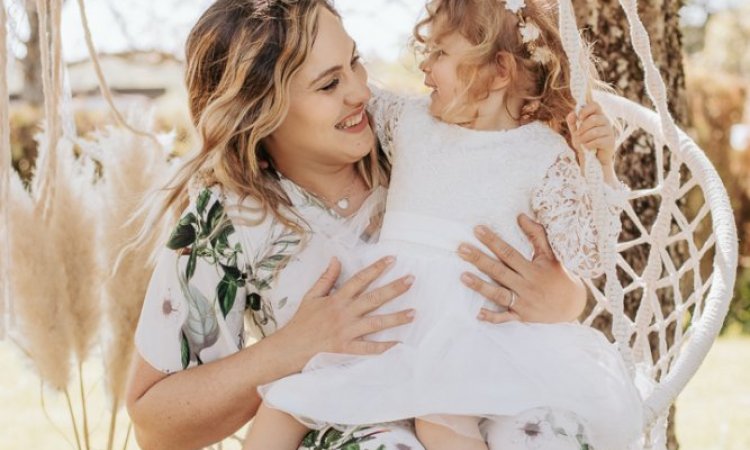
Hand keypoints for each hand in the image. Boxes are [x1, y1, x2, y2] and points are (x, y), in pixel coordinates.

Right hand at [274, 256, 414, 370]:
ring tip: (414, 313)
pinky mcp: (346, 348)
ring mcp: (346, 331)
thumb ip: (326, 278)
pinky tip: (398, 344)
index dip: (376, 268)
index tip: (392, 260)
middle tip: (411, 280)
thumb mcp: (311, 296)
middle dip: (394, 288)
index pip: (360, 279)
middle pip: (373, 298)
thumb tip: (336, 259)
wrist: (289, 348)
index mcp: (337, 299)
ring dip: (396, 318)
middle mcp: (344, 313)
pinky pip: (368, 348)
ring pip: (375, 322)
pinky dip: (383, 347)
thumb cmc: (302, 322)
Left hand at [457, 215, 586, 323]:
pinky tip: (477, 313)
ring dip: (480, 286)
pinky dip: (492, 317)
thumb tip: (520, 216)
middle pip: (499, 272)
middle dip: (479, 260)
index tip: (477, 230)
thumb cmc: (559, 275)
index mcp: (533, 270)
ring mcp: (524, 303)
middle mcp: (527, 286)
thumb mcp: (550, 254)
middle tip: (461, 249)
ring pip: (499, 295)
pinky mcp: (522, 317)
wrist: (573, 304)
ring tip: (462, 277)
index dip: (492, 241)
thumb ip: (537, 234)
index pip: (509, 253)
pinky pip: (505, 318)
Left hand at [566, 102, 615, 167]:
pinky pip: (597, 141)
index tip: (579, 117)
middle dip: (582, 128)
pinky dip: (589, 145)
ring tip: (581, 143)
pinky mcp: (611, 142)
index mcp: (597, 116)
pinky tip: (588, 148)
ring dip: (584, 138)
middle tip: (578, 135)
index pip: (595, 105)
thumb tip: (572, 113)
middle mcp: (605, 121)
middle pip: (594, 119)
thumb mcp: (576, 132)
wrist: (593, 160)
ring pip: (595, 131)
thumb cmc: (585, 143)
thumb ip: (573, 123)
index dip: (586, 109)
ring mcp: (609, 131)